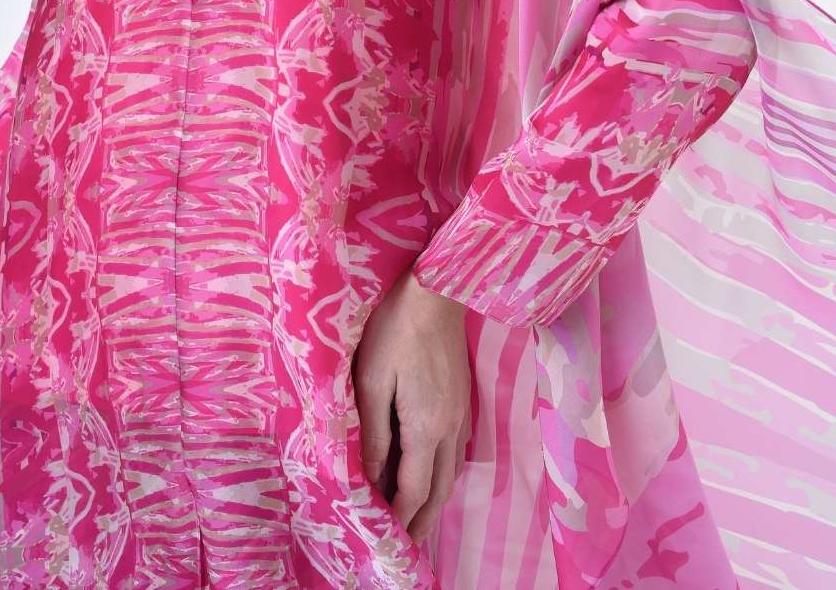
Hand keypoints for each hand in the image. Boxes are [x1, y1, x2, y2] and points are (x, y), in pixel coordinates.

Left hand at [352, 263, 471, 544]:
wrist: (436, 291)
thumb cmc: (395, 330)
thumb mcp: (372, 381)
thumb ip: (375, 432)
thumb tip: (372, 476)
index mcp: (426, 427)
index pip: (413, 488)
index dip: (400, 516)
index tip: (387, 537)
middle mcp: (450, 428)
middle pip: (439, 489)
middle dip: (423, 520)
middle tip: (407, 544)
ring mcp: (461, 412)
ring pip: (451, 471)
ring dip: (435, 499)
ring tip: (419, 518)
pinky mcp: (463, 398)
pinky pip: (456, 451)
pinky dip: (443, 474)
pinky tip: (432, 472)